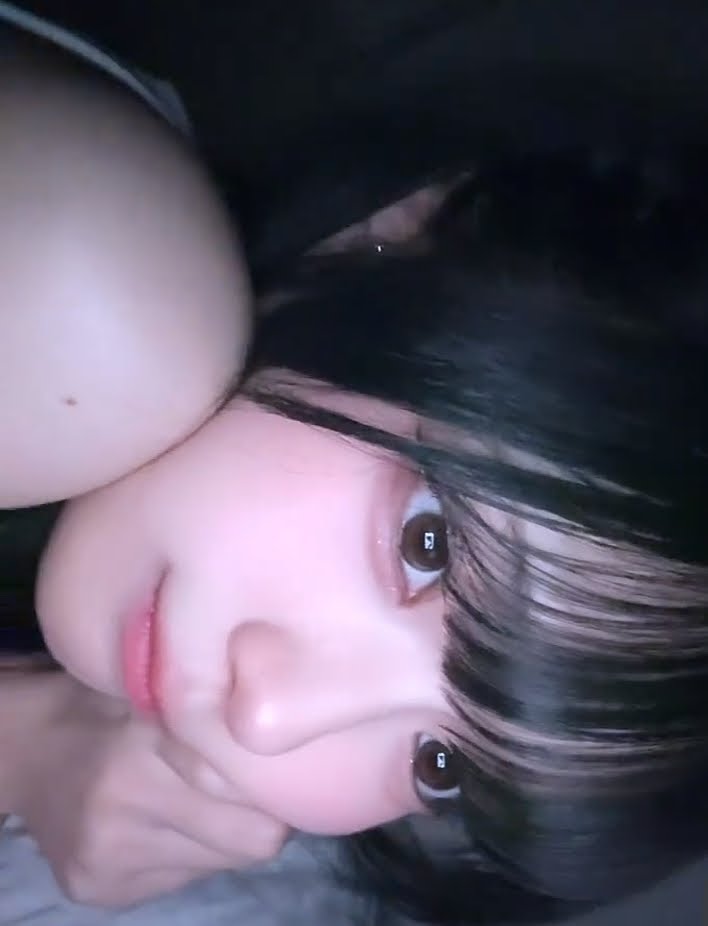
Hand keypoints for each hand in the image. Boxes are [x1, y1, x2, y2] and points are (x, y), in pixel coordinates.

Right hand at [12, 672, 288, 906]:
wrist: (27, 751)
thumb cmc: (107, 704)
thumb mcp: (156, 688)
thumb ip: (210, 711)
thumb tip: (283, 729)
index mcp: (141, 743)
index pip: (243, 781)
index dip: (276, 773)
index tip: (284, 757)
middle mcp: (123, 807)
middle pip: (250, 838)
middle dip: (268, 814)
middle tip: (261, 785)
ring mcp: (109, 859)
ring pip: (224, 862)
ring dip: (233, 834)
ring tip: (212, 801)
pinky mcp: (99, 891)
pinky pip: (186, 879)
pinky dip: (197, 852)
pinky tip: (175, 823)